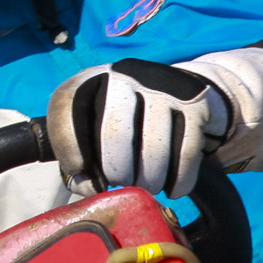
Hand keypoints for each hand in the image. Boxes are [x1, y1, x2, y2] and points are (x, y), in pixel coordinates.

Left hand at [45, 40, 262, 197]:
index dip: (68, 146)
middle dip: (118, 172)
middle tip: (123, 184)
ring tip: (148, 186)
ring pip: (153, 149)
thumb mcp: (100, 129)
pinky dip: (179, 181)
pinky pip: (186, 154)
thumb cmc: (134, 122)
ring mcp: (163, 85)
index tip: (80, 174)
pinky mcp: (196, 102)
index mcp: (92, 80)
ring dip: (149, 180)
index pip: (67, 106)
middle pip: (114, 133)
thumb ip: (83, 157)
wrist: (188, 94)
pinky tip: (173, 188)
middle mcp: (125, 74)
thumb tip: (84, 188)